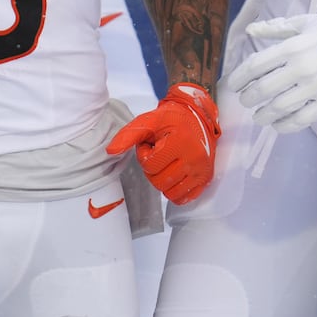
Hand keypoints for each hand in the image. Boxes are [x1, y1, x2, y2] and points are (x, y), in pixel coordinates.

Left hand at [107, 83, 220, 204]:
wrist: (197, 117)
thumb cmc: (171, 119)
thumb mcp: (148, 121)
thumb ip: (128, 135)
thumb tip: (110, 152)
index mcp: (179, 142)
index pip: (150, 165)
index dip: (144, 155)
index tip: (150, 145)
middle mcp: (194, 158)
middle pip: (159, 181)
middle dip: (152, 170)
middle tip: (158, 155)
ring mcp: (201, 170)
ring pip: (170, 193)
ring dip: (162, 181)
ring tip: (167, 163)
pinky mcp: (205, 179)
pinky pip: (183, 198)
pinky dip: (174, 191)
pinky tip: (174, 175)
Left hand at [226, 0, 316, 132]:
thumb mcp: (305, 23)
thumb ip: (275, 28)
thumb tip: (249, 30)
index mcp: (292, 47)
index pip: (255, 66)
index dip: (239, 78)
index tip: (234, 84)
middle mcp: (301, 69)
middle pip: (263, 90)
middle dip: (248, 98)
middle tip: (245, 100)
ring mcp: (315, 89)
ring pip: (279, 108)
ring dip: (263, 115)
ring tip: (258, 116)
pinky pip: (301, 120)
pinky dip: (284, 126)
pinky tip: (277, 125)